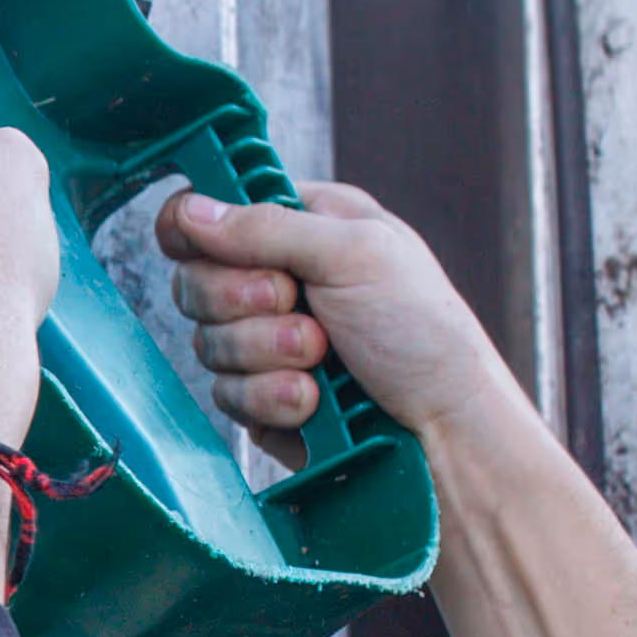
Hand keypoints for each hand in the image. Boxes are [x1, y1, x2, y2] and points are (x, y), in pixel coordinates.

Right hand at [155, 178, 523, 449]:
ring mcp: (266, 342)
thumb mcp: (354, 253)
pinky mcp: (261, 397)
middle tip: (295, 302)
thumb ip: (267, 227)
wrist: (444, 427)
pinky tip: (313, 399)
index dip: (193, 226)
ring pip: (207, 342)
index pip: (213, 211)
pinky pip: (226, 394)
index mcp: (303, 225)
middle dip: (242, 300)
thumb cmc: (424, 331)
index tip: (196, 244)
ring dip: (266, 352)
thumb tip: (192, 210)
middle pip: (195, 280)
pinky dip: (271, 397)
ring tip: (322, 357)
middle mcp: (279, 278)